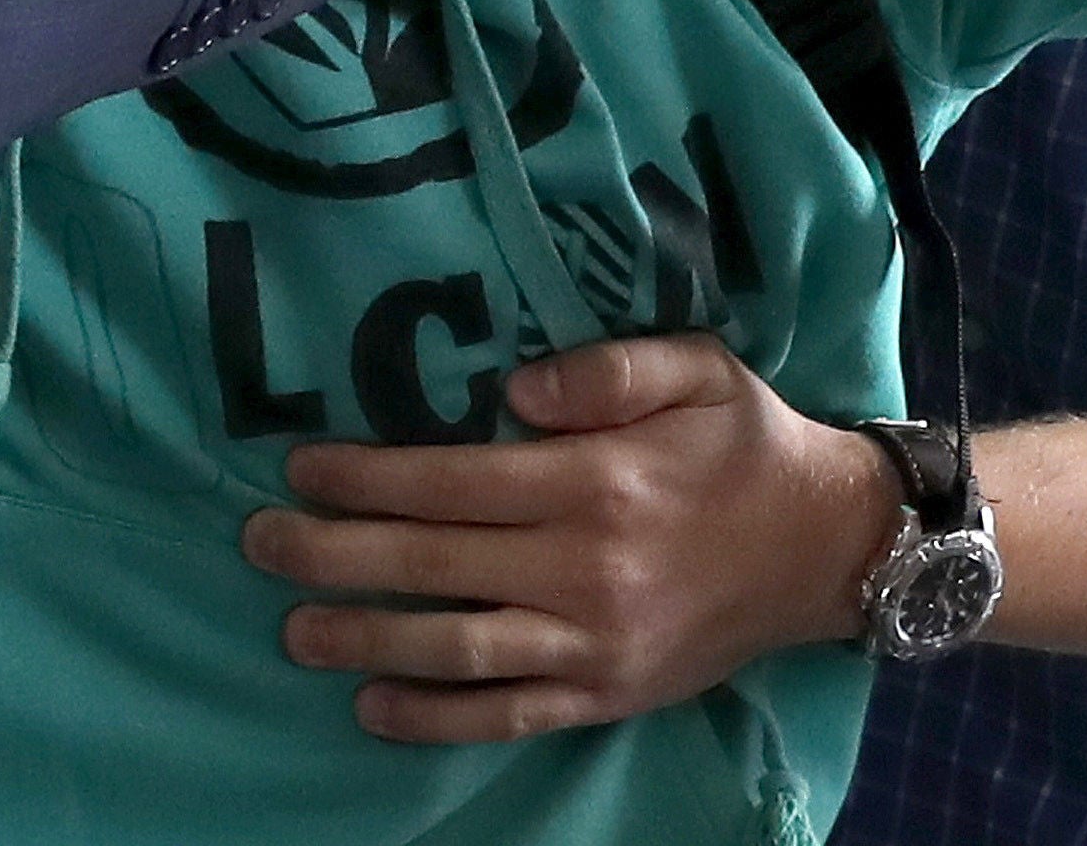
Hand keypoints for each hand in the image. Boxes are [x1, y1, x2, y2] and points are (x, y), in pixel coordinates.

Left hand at [247, 334, 889, 741]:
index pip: (452, 483)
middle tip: (256, 543)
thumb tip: (513, 390)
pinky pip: (508, 715)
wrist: (830, 548)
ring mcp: (595, 643)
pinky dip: (436, 719)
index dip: (366, 477)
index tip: (300, 468)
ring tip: (293, 629)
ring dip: (365, 640)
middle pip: (433, 566)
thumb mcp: (698, 369)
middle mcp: (586, 569)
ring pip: (457, 650)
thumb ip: (607, 368)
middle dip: (334, 556)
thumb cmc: (748, 444)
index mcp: (597, 482)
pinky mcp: (608, 693)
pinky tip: (374, 706)